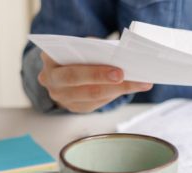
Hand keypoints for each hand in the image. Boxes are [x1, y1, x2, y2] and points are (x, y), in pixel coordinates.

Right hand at [37, 51, 152, 112]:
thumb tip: (120, 54)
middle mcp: (51, 81)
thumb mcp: (78, 46)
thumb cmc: (73, 54)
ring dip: (120, 90)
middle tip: (130, 79)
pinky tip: (131, 88)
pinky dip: (115, 94)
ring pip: (93, 97)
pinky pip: (97, 103)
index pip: (73, 69)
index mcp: (50, 60)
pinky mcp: (74, 107)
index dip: (97, 72)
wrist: (60, 70)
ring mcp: (61, 97)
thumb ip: (93, 49)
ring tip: (142, 84)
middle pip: (83, 86)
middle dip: (109, 83)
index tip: (119, 72)